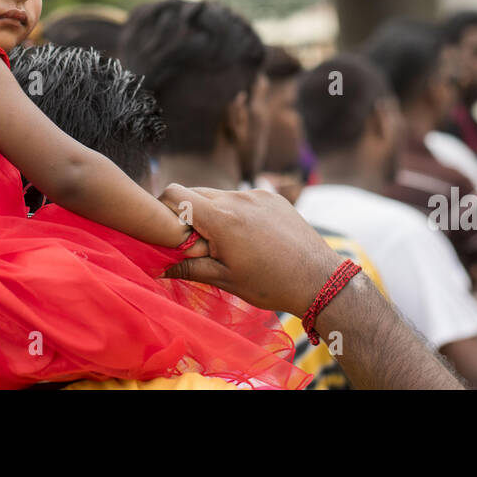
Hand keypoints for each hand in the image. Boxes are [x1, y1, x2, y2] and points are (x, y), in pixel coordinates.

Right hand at [156, 183, 340, 313]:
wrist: (319, 280)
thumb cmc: (270, 284)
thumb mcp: (225, 280)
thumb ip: (188, 267)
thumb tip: (157, 267)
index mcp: (221, 218)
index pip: (174, 194)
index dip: (163, 209)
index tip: (168, 231)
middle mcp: (237, 198)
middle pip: (195, 192)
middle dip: (187, 214)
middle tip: (196, 243)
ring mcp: (256, 194)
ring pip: (218, 195)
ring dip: (212, 213)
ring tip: (225, 243)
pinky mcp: (272, 196)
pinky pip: (241, 197)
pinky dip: (235, 211)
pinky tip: (248, 237)